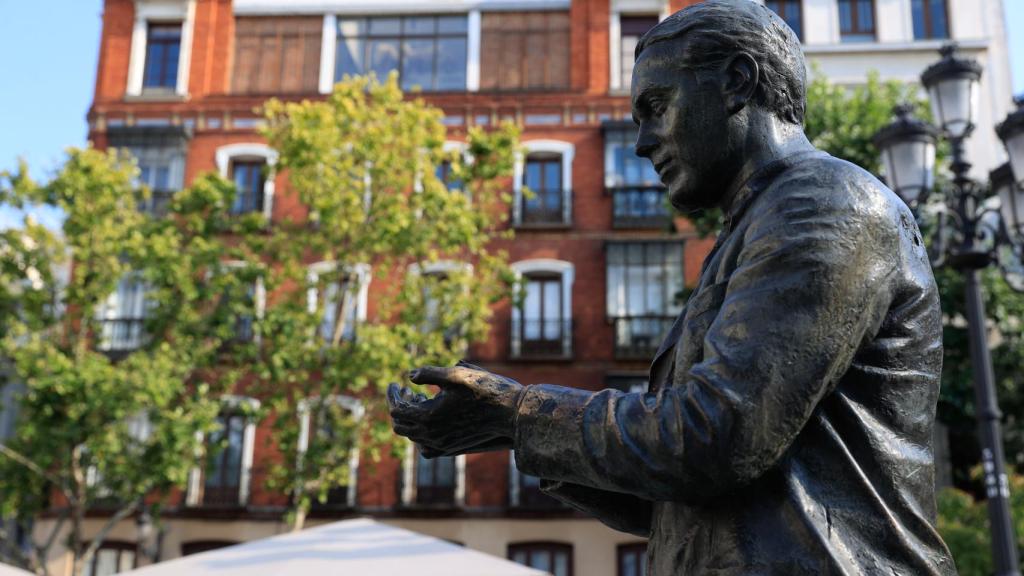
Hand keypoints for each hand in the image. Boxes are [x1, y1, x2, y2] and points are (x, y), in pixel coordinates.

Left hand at [388, 360, 524, 457]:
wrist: (511, 414)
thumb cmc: (486, 390)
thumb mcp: (456, 374)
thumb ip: (429, 373)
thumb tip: (410, 376)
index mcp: (428, 417)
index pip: (397, 409)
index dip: (393, 394)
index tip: (396, 382)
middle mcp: (432, 436)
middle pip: (400, 426)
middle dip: (399, 406)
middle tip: (407, 390)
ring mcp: (442, 445)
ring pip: (413, 436)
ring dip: (411, 418)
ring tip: (420, 399)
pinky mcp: (452, 449)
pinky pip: (426, 447)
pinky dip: (421, 433)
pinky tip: (432, 418)